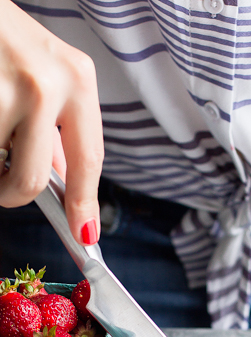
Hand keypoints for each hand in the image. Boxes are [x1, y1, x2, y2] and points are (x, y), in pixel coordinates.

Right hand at [0, 0, 103, 243]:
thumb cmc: (0, 37)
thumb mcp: (43, 74)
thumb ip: (56, 130)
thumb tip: (64, 182)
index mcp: (77, 78)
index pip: (89, 160)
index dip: (83, 203)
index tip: (85, 234)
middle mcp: (47, 84)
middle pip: (31, 180)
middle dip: (12, 194)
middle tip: (4, 186)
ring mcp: (6, 90)